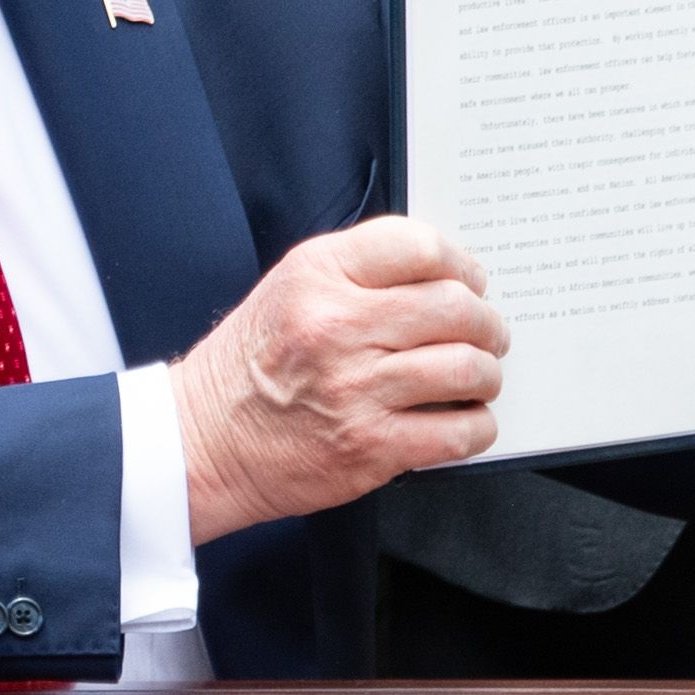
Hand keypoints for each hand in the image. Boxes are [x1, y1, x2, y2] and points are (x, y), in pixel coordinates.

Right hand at [171, 214, 508, 546]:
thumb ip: (359, 271)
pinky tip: (463, 421)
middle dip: (488, 323)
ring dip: (487, 375)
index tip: (470, 281)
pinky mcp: (370, 447)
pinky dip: (476, 427)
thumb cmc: (251, 366)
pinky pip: (458, 433)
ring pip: (467, 369)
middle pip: (455, 308)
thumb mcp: (289, 287)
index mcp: (318, 275)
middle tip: (487, 333)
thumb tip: (443, 276)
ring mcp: (356, 389)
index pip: (420, 247)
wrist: (206, 439)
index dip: (462, 264)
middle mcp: (338, 327)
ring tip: (477, 378)